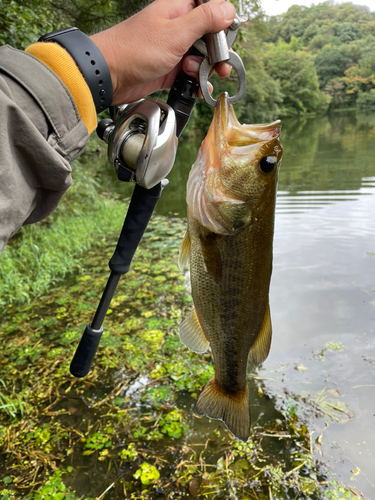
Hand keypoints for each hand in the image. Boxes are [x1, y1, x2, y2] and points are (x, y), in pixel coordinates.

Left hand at [90, 0, 235, 104]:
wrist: (109, 76)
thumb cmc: (135, 50)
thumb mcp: (175, 33)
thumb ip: (204, 20)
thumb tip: (229, 9)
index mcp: (178, 9)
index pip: (211, 9)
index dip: (222, 24)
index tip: (224, 39)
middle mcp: (177, 27)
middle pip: (209, 37)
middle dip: (216, 53)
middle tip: (218, 65)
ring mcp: (173, 49)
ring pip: (201, 58)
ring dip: (204, 70)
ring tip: (193, 75)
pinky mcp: (169, 69)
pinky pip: (190, 74)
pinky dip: (196, 82)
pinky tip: (198, 89)